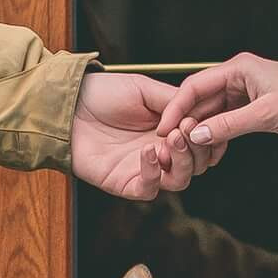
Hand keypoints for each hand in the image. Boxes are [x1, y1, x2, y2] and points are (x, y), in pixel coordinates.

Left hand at [72, 72, 220, 200]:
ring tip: (171, 139)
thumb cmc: (103, 94)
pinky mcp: (125, 183)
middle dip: (197, 148)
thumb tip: (196, 116)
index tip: (206, 122)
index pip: (201, 143)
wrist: (68, 105)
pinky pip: (149, 189)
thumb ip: (173, 101)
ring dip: (182, 161)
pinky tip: (148, 151)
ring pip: (180, 180)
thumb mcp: (144, 89)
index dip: (209, 137)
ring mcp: (144, 170)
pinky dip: (154, 172)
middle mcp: (161, 152)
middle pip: (196, 165)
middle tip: (185, 130)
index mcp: (168, 130)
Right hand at [156, 54, 277, 148]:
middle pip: (201, 99)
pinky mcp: (255, 109)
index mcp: (239, 68)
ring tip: (191, 153)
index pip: (195, 85)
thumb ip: (230, 125)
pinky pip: (227, 122)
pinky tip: (212, 152)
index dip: (176, 108)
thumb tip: (198, 136)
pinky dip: (218, 135)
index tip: (164, 129)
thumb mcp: (267, 115)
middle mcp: (239, 78)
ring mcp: (246, 94)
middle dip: (186, 122)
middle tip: (171, 144)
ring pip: (213, 113)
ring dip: (202, 131)